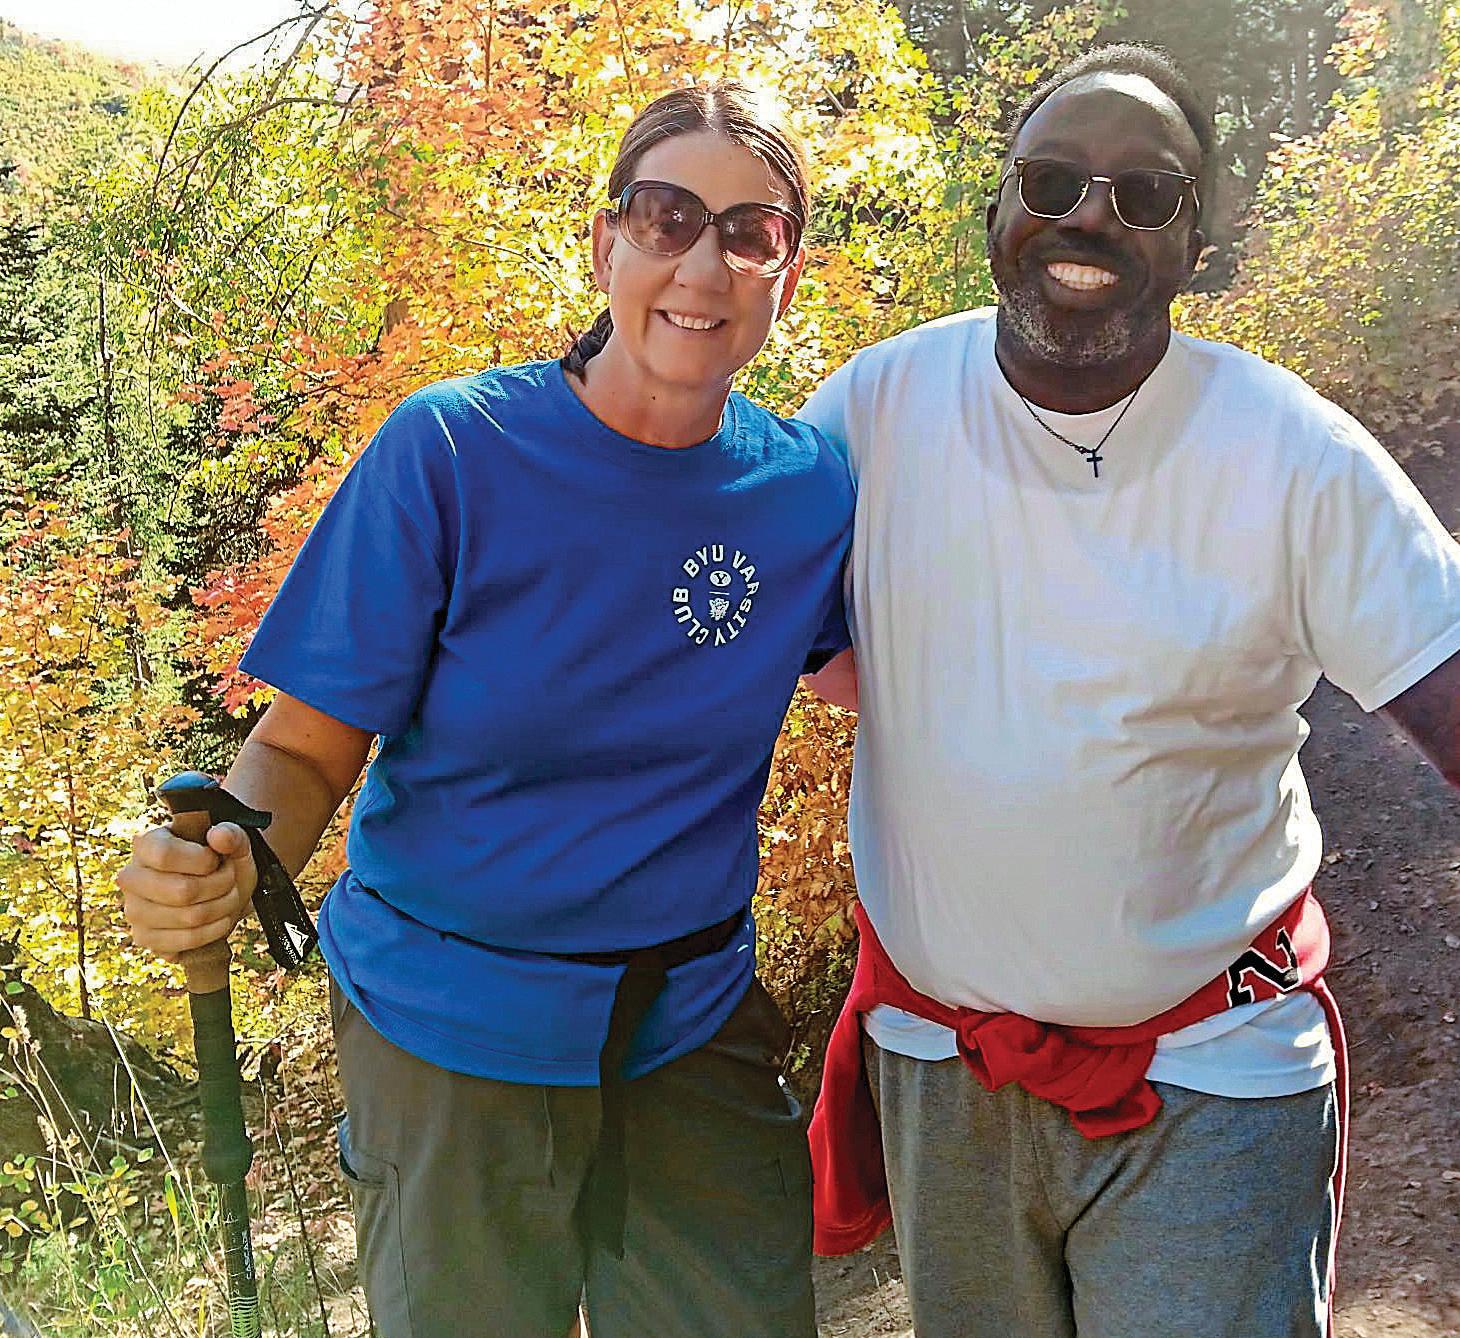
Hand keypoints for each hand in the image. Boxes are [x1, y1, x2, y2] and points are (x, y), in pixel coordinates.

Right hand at [119, 822, 257, 960]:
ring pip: (189, 917)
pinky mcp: (144, 938)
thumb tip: (218, 836)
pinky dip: (214, 930)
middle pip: (182, 891)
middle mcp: (131, 877)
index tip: (217, 860)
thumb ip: (232, 834)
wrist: (221, 896)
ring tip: (228, 896)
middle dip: (220, 886)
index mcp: (147, 844)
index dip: (202, 860)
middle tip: (230, 879)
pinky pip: (187, 940)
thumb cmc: (222, 864)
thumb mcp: (234, 844)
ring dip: (223, 907)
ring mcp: (134, 910)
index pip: (165, 855)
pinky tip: (220, 918)